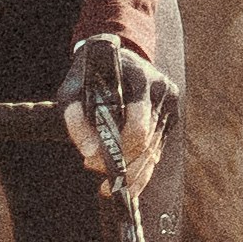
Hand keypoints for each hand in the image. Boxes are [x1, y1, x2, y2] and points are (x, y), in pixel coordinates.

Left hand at [59, 34, 172, 201]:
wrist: (112, 53)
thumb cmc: (88, 73)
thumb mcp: (72, 90)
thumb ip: (74, 118)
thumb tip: (89, 153)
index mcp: (140, 78)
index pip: (137, 125)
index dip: (117, 149)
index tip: (91, 162)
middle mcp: (161, 90)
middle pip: (147, 142)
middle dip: (124, 166)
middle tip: (101, 184)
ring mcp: (170, 103)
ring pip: (154, 151)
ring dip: (133, 174)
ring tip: (110, 189)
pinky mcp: (170, 117)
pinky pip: (157, 149)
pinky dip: (143, 170)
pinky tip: (127, 186)